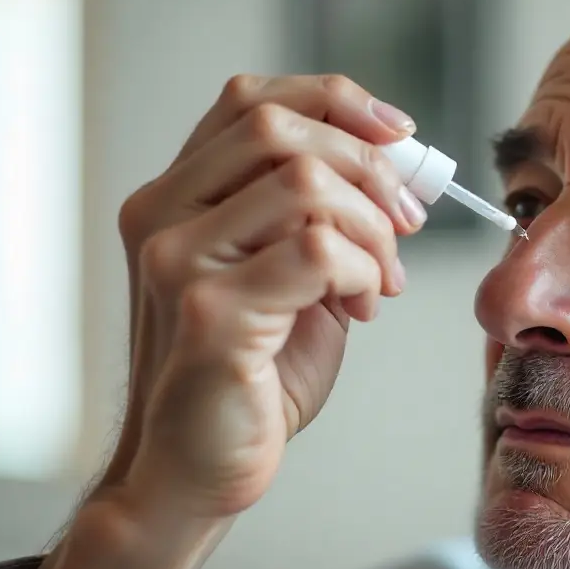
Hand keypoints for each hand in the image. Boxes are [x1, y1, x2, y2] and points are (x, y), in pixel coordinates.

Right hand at [109, 74, 425, 518]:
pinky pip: (314, 250)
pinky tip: (363, 308)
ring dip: (371, 228)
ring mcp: (177, 261)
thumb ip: (321, 216)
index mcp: (178, 195)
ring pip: (303, 183)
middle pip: (277, 127)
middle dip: (369, 166)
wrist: (197, 468)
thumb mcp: (295, 276)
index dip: (336, 100)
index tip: (399, 134)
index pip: (251, 99)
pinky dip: (362, 270)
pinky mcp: (209, 313)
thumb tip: (397, 163)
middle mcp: (162, 214)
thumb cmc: (253, 375)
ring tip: (383, 281)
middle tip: (407, 222)